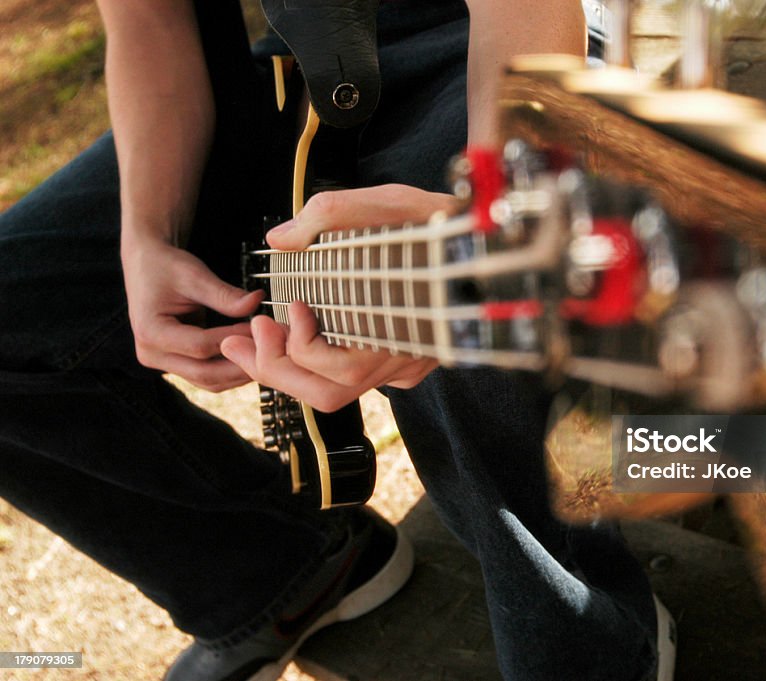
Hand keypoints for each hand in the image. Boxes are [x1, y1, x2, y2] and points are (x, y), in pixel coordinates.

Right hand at [121, 235, 262, 391]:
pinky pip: (208, 375)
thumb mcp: (194, 275)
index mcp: (151, 331)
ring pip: (208, 381)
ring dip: (240, 373)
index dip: (234, 339)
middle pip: (204, 373)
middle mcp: (151, 354)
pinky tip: (254, 357)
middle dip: (242, 365)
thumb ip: (224, 294)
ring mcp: (163, 363)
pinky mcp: (175, 364)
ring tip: (267, 356)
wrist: (147, 266)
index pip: (201, 346)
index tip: (260, 329)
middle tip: (272, 351)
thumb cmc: (166, 266)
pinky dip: (231, 369)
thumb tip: (257, 302)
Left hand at [220, 184, 453, 410]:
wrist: (486, 240)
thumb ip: (330, 215)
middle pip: (331, 393)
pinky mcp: (406, 360)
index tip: (292, 306)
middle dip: (275, 370)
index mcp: (404, 330)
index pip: (339, 366)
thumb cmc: (444, 221)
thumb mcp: (390, 202)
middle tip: (240, 340)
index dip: (302, 344)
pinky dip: (317, 365)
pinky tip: (296, 339)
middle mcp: (405, 360)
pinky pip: (357, 378)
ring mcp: (407, 364)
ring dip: (289, 372)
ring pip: (339, 392)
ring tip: (254, 342)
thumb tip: (279, 240)